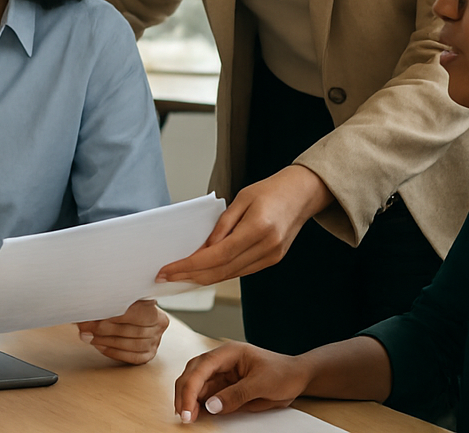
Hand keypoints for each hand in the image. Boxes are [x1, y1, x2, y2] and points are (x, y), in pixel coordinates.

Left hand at [75, 298, 167, 364]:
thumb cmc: (126, 301)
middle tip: (84, 327)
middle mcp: (159, 325)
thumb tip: (89, 306)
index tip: (92, 313)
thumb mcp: (121, 296)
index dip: (112, 315)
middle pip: (130, 330)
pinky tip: (100, 346)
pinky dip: (114, 352)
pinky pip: (132, 357)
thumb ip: (109, 301)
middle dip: (104, 330)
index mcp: (154, 308)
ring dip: (106, 342)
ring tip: (88, 337)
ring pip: (131, 345)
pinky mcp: (149, 354)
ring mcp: (156, 341)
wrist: (139, 311)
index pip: (133, 313)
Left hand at [157, 165, 333, 284]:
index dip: (190, 266)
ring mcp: (271, 256)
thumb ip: (222, 226)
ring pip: (231, 275)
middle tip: (166, 276)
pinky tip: (204, 271)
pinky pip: (241, 271)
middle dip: (191, 276)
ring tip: (180, 275)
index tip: (169, 270)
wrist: (301, 193)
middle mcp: (267, 247)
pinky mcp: (272, 259)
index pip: (217, 255)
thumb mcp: (241, 199)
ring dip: (204, 278)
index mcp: (258, 229)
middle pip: (222, 270)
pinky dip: (220, 272)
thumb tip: (204, 248)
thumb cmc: (270, 190)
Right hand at [173, 342, 312, 420]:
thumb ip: (236, 395)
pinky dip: (199, 403)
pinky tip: (196, 412)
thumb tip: (211, 405)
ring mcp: (222, 372)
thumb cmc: (283, 374)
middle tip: (184, 415)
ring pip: (196, 383)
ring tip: (188, 416)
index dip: (190, 388)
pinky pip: (207, 393)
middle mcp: (221, 360)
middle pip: (192, 373)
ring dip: (189, 399)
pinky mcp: (225, 384)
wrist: (297, 377)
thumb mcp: (261, 385)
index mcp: (228, 352)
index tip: (187, 408)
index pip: (201, 368)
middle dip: (184, 393)